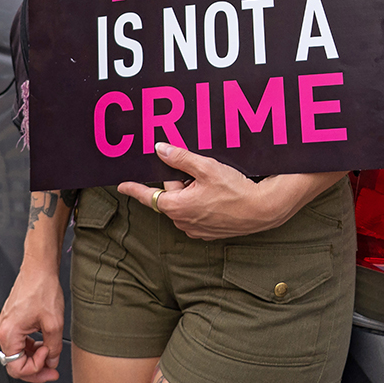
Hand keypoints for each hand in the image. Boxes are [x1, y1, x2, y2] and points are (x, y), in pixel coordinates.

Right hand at [0, 262, 64, 382]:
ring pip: (18, 354)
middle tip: (52, 370)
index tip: (50, 359)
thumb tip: (52, 361)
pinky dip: (32, 347)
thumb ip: (54, 347)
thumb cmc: (42, 288)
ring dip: (35, 358)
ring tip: (51, 353)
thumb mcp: (54, 323)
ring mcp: (7, 326)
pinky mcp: (13, 321)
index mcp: (8, 333)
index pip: (16, 368)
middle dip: (36, 368)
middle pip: (15, 363)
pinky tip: (44, 344)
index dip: (35, 368)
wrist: (39, 269)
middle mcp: (3, 330)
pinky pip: (20, 342)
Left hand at [118, 142, 286, 239]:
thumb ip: (180, 158)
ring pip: (183, 204)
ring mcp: (195, 229)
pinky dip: (200, 204)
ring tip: (212, 184)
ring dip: (190, 193)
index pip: (148, 196)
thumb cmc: (236, 190)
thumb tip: (161, 149)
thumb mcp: (206, 167)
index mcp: (177, 206)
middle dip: (178, 181)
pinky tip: (217, 196)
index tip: (121, 185)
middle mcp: (182, 221)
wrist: (262, 210)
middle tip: (197, 171)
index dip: (133, 189)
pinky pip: (195, 214)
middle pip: (170, 195)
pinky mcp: (207, 232)